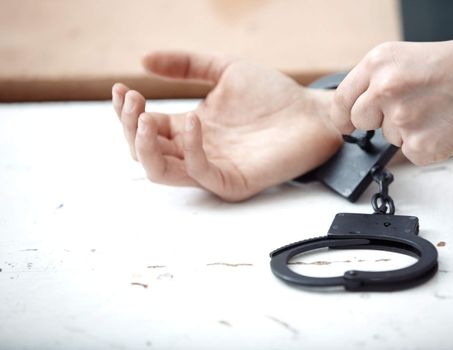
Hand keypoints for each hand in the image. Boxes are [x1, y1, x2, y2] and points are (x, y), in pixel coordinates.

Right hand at [112, 51, 341, 200]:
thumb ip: (187, 65)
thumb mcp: (225, 70)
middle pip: (144, 153)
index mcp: (191, 128)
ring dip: (144, 147)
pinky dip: (189, 149)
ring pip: (161, 172)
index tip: (120, 88)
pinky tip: (191, 121)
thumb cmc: (274, 94)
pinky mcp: (233, 180)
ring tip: (142, 116)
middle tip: (132, 100)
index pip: (146, 128)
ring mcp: (213, 168)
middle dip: (129, 128)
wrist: (313, 111)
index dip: (128, 112)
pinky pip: (200, 172)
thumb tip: (143, 61)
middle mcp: (197, 150)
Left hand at [331, 37, 452, 164]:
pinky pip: (409, 152)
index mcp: (378, 64)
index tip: (346, 124)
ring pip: (387, 137)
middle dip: (377, 121)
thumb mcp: (404, 59)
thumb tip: (353, 109)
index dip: (343, 117)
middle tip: (410, 107)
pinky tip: (441, 126)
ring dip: (406, 131)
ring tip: (434, 110)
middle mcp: (384, 89)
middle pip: (359, 122)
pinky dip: (424, 145)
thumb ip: (373, 82)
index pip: (341, 101)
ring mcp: (401, 119)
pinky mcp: (419, 146)